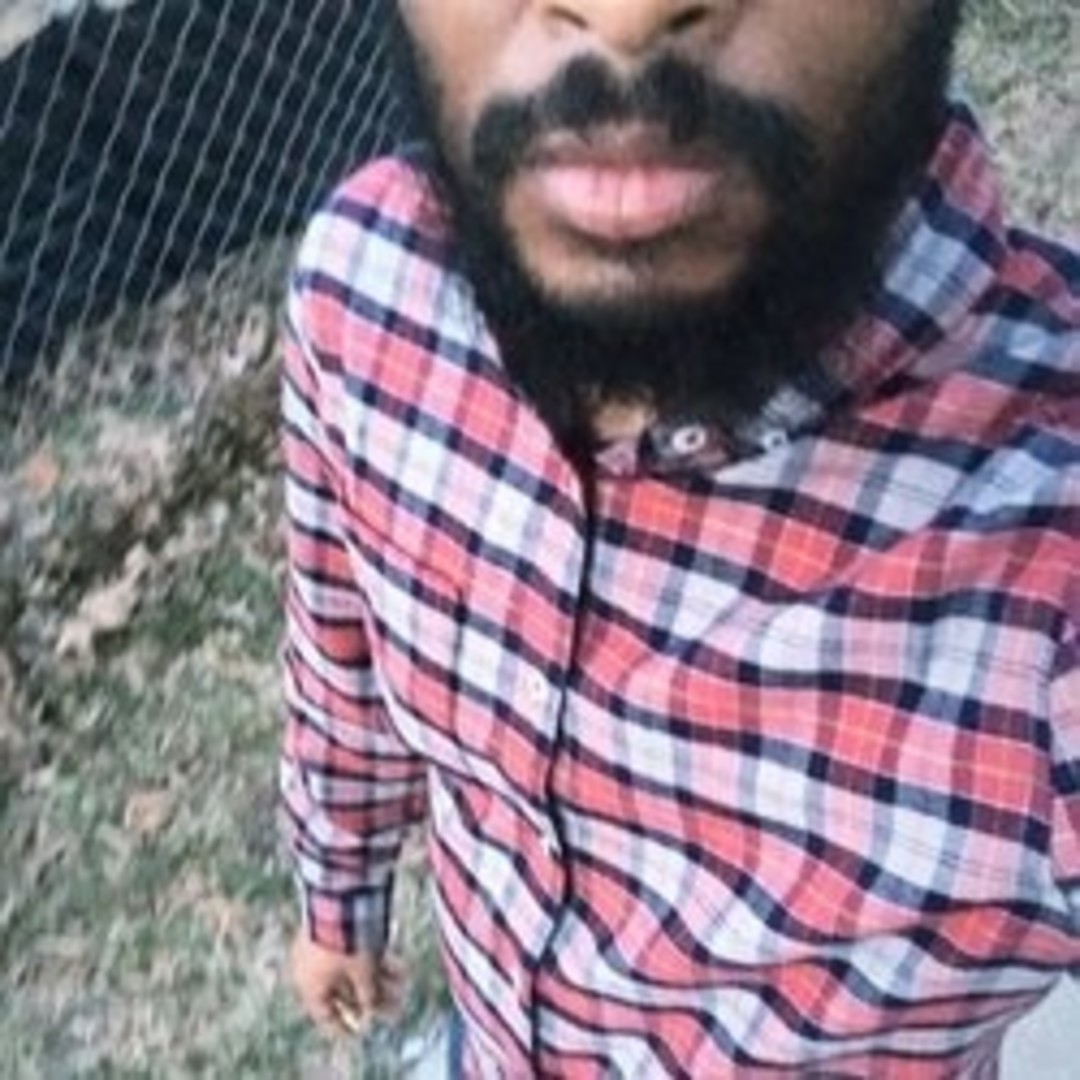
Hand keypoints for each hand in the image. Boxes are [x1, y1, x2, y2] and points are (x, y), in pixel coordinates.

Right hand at [289, 932, 406, 1038]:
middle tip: (394, 1011)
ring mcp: (326, 948)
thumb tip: (371, 1014)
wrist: (341, 900)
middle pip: (345, 992)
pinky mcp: (340, 931)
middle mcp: (314, 969)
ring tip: (403, 988)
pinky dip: (377, 963)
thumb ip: (367, 997)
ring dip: (379, 982)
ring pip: (354, 972)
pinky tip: (401, 970)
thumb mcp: (361, 974)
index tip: (361, 1032)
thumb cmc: (345, 944)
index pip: (324, 1014)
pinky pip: (358, 954)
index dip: (344, 1025)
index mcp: (308, 985)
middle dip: (372, 1001)